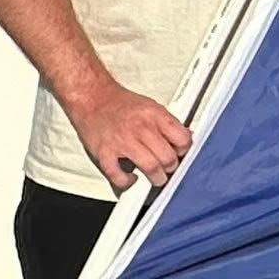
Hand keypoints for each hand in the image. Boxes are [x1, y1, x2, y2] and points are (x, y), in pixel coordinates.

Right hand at [65, 78, 192, 189]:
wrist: (92, 97)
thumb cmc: (121, 103)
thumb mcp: (152, 107)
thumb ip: (168, 124)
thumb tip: (186, 138)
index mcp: (155, 115)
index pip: (182, 139)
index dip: (184, 150)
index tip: (180, 153)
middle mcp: (140, 128)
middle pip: (168, 157)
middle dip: (171, 167)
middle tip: (168, 168)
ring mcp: (121, 141)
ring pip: (150, 168)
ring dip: (156, 178)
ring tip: (156, 177)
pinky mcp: (104, 152)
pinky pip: (118, 175)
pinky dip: (126, 181)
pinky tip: (131, 178)